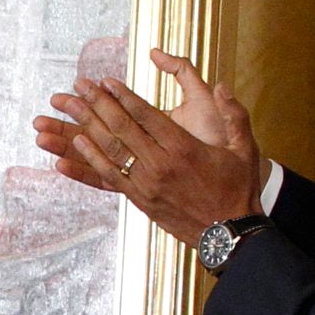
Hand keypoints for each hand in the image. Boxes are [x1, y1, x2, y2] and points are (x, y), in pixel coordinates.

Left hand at [32, 47, 266, 246]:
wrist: (228, 233)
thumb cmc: (238, 188)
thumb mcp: (245, 148)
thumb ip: (234, 114)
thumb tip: (222, 86)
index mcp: (184, 147)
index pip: (147, 115)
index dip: (124, 96)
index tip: (106, 81)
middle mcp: (161, 164)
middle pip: (122, 128)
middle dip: (98, 104)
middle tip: (80, 85)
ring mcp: (147, 183)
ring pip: (111, 150)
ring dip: (87, 126)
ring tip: (69, 107)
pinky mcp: (139, 199)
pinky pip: (110, 176)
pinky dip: (90, 159)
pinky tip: (76, 143)